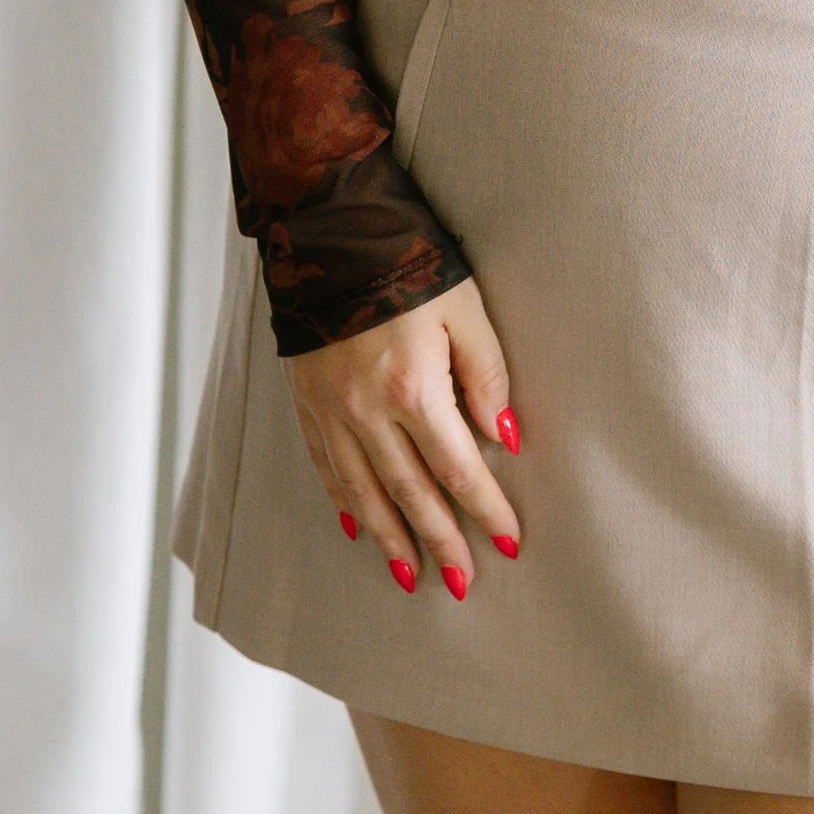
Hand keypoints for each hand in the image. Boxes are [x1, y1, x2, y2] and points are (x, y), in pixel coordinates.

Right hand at [286, 277, 521, 596]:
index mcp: (414, 390)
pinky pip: (326, 466)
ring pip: (364, 490)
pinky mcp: (306, 401)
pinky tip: (358, 527)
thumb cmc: (409, 264)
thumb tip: (505, 439)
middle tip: (461, 581)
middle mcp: (367, 411)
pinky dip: (344, 501)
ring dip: (390, 536)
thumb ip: (488, 377)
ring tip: (409, 574)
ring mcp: (331, 410)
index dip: (485, 509)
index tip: (507, 542)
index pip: (458, 469)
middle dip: (439, 540)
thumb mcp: (467, 310)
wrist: (329, 231)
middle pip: (410, 492)